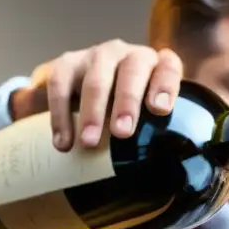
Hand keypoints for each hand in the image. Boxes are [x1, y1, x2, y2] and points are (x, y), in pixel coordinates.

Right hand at [10, 39, 182, 150]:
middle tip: (122, 132)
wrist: (92, 95)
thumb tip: (163, 173)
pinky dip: (60, 115)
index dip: (165, 86)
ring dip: (92, 112)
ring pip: (96, 79)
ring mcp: (98, 56)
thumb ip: (158, 134)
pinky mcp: (68, 63)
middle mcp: (129, 55)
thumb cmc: (131, 113)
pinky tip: (63, 142)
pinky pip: (60, 84)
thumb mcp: (149, 119)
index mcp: (157, 67)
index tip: (159, 109)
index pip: (168, 69)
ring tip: (89, 143)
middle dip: (127, 103)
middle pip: (132, 73)